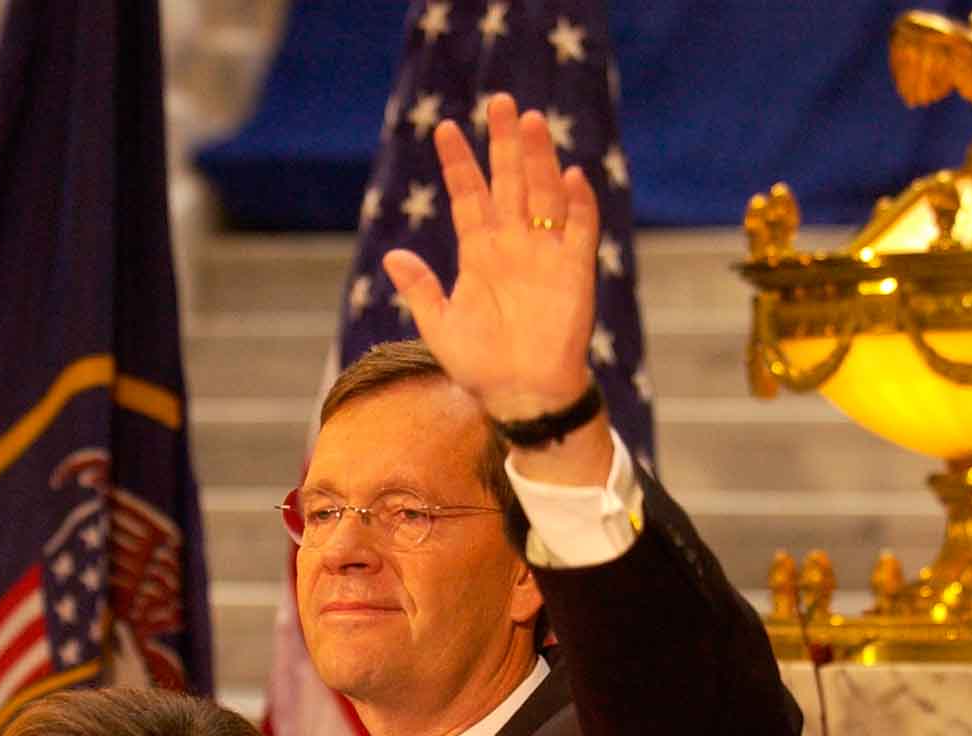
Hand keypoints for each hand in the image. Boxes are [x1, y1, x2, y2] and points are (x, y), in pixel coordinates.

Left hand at [381, 92, 598, 423]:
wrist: (522, 396)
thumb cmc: (481, 366)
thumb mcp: (440, 326)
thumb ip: (421, 289)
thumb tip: (392, 254)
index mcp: (479, 253)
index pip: (469, 196)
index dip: (458, 164)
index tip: (444, 129)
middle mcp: (513, 246)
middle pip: (509, 183)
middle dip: (504, 144)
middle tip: (500, 102)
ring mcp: (545, 256)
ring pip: (543, 196)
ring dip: (539, 160)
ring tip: (531, 121)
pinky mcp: (575, 273)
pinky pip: (579, 232)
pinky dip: (577, 206)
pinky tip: (571, 177)